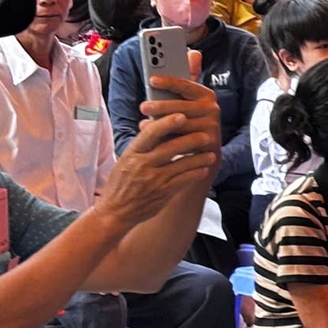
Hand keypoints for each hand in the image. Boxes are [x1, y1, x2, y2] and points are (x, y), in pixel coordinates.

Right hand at [101, 80, 222, 224]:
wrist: (115, 212)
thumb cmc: (121, 183)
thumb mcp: (125, 161)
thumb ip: (142, 146)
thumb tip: (154, 124)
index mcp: (132, 154)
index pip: (150, 134)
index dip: (167, 123)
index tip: (182, 115)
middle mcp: (142, 165)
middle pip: (171, 147)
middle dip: (191, 140)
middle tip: (206, 135)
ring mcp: (154, 180)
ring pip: (182, 164)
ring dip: (200, 158)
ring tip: (211, 154)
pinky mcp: (163, 193)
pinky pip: (184, 180)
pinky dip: (196, 174)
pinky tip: (205, 169)